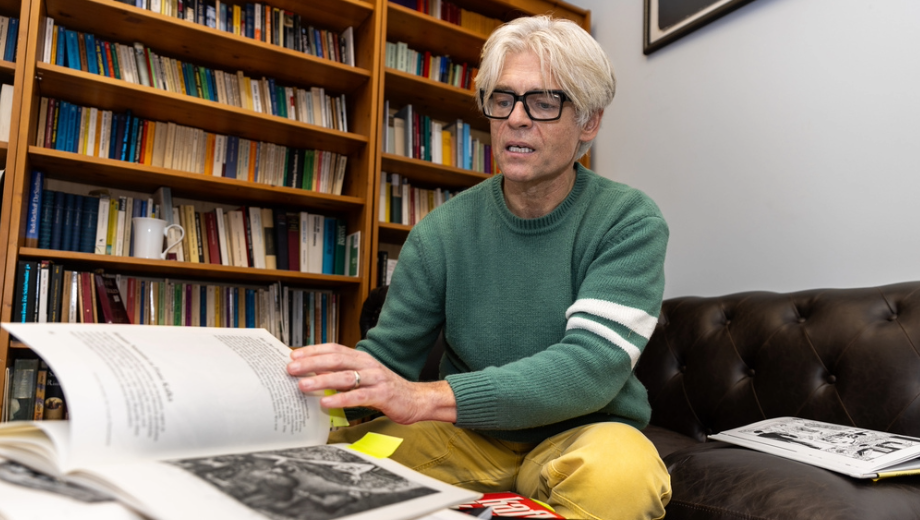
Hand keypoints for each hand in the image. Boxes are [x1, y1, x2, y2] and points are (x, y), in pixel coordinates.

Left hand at [287, 343, 456, 424]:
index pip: (334, 349)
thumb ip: (342, 375)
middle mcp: (368, 364)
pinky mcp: (383, 395)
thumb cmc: (386, 390)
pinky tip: (326, 403)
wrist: (416, 400)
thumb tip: (314, 375)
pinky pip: (359, 397)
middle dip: (311, 363)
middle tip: (290, 369)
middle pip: (336, 359)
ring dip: (322, 380)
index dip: (313, 351)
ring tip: (303, 385)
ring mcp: (376, 378)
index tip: (293, 355)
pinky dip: (341, 399)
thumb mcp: (363, 378)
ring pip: (345, 377)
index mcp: (361, 358)